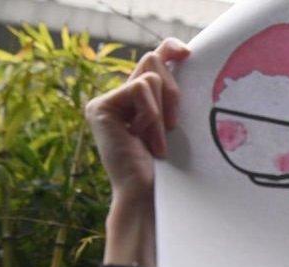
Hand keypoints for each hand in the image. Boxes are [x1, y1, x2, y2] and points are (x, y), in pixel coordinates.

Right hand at [85, 38, 189, 266]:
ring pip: (150, 76)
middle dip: (172, 92)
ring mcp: (107, 102)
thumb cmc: (170, 168)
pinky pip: (140, 88)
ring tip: (156, 141)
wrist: (150, 195)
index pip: (154, 59)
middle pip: (153, 61)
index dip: (168, 49)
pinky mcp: (100, 107)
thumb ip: (173, 92)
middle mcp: (120, 97)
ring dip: (161, 110)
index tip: (188, 53)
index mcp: (138, 100)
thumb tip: (183, 55)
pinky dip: (150, 114)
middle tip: (173, 126)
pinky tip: (143, 138)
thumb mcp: (176, 122)